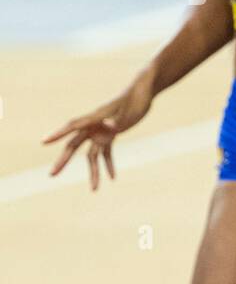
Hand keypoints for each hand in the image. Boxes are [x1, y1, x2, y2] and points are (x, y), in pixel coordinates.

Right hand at [43, 72, 154, 190]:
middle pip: (74, 145)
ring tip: (94, 189)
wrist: (142, 93)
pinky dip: (109, 164)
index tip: (43, 142)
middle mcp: (93, 126)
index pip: (72, 126)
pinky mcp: (111, 135)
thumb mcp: (127, 112)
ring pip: (91, 155)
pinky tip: (112, 177)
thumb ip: (117, 121)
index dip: (57, 134)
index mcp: (94, 117)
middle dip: (64, 160)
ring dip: (94, 171)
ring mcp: (101, 131)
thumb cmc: (134, 100)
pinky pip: (106, 152)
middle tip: (52, 174)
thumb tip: (109, 126)